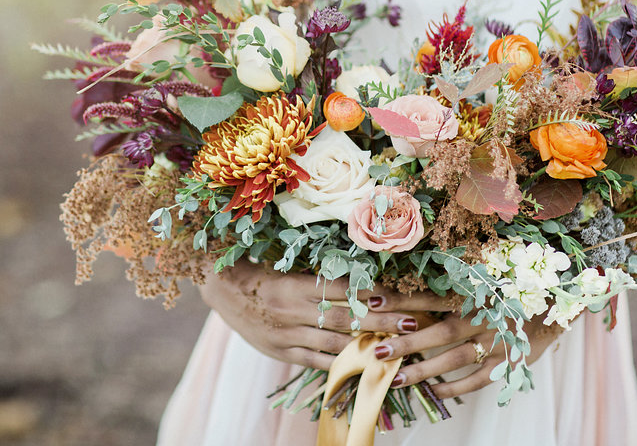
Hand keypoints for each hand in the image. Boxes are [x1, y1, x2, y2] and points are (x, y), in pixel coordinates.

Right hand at [198, 260, 424, 369]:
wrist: (222, 289)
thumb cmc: (263, 273)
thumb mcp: (291, 269)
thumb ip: (323, 276)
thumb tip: (365, 277)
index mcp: (299, 282)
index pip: (346, 288)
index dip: (377, 293)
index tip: (405, 296)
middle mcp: (295, 309)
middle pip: (348, 316)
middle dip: (384, 321)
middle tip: (414, 323)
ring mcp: (289, 334)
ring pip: (336, 342)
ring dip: (369, 347)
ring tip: (397, 349)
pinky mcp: (282, 352)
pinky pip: (316, 361)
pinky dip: (341, 366)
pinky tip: (363, 368)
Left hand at [365, 291, 560, 398]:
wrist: (558, 297)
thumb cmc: (512, 282)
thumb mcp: (484, 272)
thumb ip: (454, 277)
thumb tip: (417, 273)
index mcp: (474, 290)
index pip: (431, 296)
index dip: (401, 299)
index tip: (371, 302)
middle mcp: (483, 315)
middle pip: (439, 332)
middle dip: (407, 343)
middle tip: (377, 352)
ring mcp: (496, 340)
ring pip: (455, 359)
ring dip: (425, 371)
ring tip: (396, 379)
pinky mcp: (510, 361)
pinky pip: (479, 378)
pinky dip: (457, 387)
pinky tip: (436, 392)